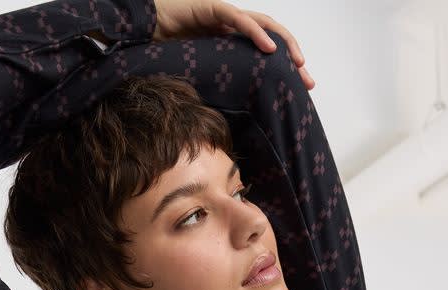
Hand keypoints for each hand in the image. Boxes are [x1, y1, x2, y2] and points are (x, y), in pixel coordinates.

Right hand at [152, 2, 314, 88]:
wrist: (139, 29)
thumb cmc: (162, 52)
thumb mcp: (197, 78)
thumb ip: (214, 90)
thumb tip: (229, 122)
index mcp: (230, 42)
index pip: (264, 54)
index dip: (284, 70)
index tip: (300, 91)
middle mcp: (231, 27)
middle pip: (272, 39)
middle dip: (293, 58)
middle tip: (308, 81)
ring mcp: (222, 15)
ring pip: (263, 24)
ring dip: (285, 43)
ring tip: (298, 63)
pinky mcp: (210, 8)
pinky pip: (238, 18)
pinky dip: (256, 32)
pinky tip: (270, 48)